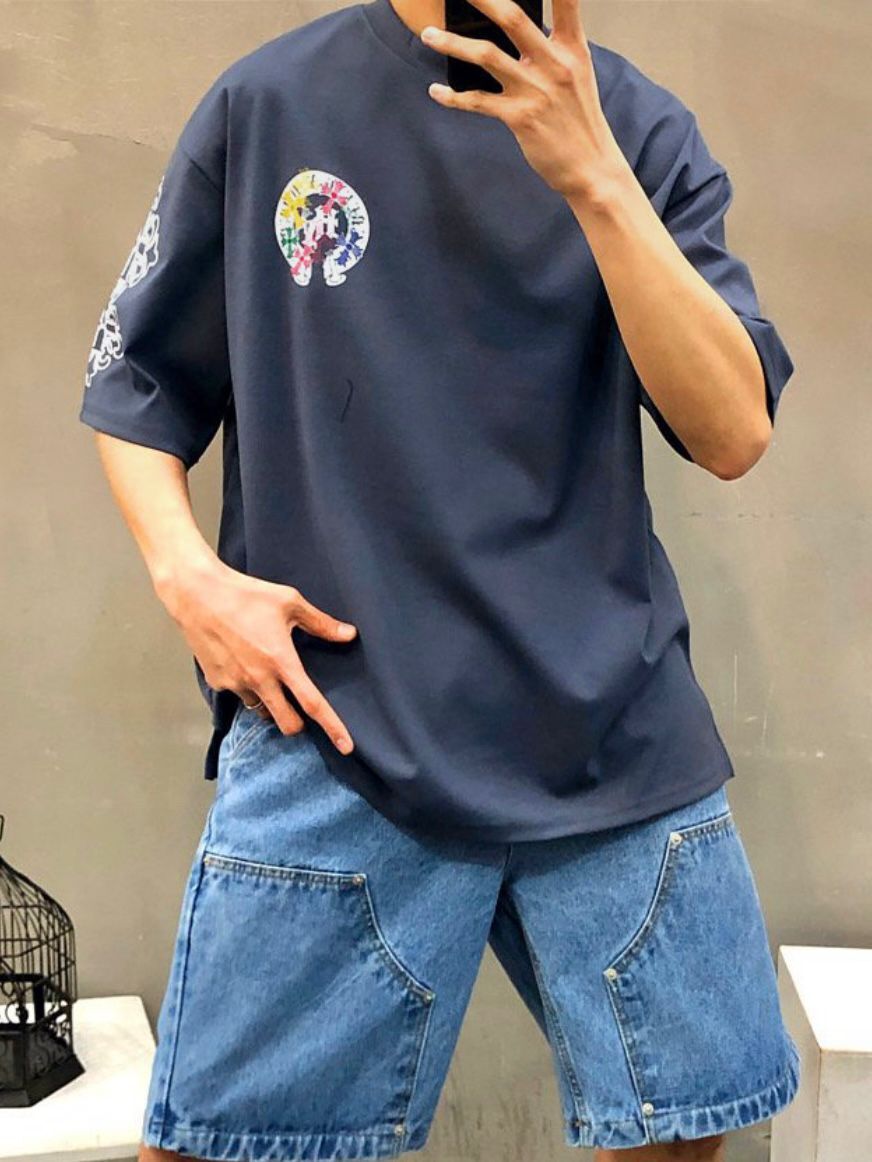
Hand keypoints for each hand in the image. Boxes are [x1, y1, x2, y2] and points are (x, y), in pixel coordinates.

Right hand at [158, 558, 357, 753]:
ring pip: (261, 711)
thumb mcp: (289, 602)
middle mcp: (259, 679)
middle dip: (297, 723)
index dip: (333, 727)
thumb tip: (348, 634)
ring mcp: (235, 683)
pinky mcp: (216, 682)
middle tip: (299, 706)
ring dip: (270, 704)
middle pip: (287, 724)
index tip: (347, 747)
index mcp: (281, 662)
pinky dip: (246, 688)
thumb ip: (321, 623)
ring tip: (269, 678)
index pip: (312, 704)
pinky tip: (244, 664)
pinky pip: (238, 695)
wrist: (197, 593)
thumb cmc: (245, 594)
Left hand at [420, 0, 627, 199]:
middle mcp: (553, 63)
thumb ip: (552, 48)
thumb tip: (518, 29)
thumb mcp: (577, 74)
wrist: (589, 167)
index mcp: (571, 48)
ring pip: (486, 55)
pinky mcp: (519, 117)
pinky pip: (477, 101)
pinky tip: (436, 91)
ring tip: (427, 34)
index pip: (566, 0)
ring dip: (452, 43)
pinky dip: (453, 97)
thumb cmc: (579, 120)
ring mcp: (534, 90)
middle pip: (512, 17)